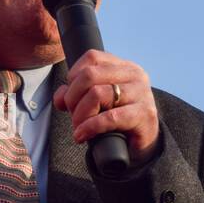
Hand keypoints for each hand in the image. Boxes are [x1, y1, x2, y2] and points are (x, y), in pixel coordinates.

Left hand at [52, 50, 158, 165]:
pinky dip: (90, 127)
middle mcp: (135, 75)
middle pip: (90, 75)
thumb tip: (59, 98)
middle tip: (72, 114)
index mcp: (123, 66)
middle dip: (73, 97)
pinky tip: (82, 136)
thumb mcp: (94, 103)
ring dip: (80, 114)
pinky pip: (110, 117)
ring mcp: (141, 93)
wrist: (140, 145)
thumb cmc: (116, 120)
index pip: (91, 57)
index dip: (73, 77)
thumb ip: (74, 95)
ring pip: (97, 94)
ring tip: (78, 127)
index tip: (70, 96)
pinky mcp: (144, 114)